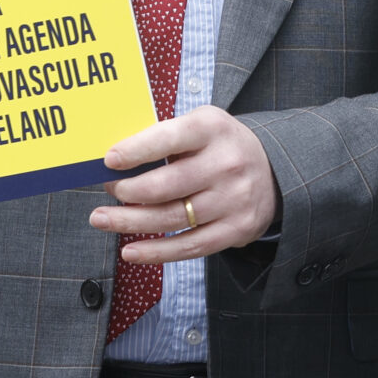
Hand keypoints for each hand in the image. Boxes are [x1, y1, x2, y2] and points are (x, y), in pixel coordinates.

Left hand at [90, 106, 279, 260]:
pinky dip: (155, 252)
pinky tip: (130, 251)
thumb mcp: (201, 126)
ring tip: (102, 219)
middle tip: (108, 189)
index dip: (137, 150)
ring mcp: (233, 199)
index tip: (109, 160)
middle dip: (127, 190)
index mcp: (213, 130)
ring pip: (170, 218)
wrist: (275, 171)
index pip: (170, 138)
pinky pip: (189, 246)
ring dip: (129, 221)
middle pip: (165, 186)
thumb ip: (165, 137)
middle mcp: (227, 164)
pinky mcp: (236, 229)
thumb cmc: (221, 146)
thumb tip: (115, 161)